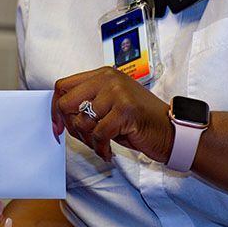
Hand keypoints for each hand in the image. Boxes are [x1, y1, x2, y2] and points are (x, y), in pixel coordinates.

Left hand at [52, 66, 172, 162]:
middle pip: (66, 103)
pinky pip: (98, 134)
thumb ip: (87, 103)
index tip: (57, 127)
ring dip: (88, 141)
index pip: (63, 86)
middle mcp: (108, 79)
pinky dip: (101, 148)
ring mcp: (117, 93)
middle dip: (71, 126)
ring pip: (82, 121)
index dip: (55, 109)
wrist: (172, 131)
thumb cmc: (139, 122)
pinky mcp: (125, 110)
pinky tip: (108, 152)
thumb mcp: (110, 105)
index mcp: (102, 74)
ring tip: (101, 145)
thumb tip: (58, 116)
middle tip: (84, 139)